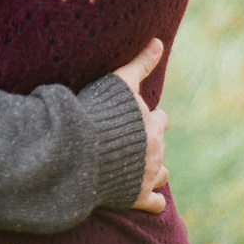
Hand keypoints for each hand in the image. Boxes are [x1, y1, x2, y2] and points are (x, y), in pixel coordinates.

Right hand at [113, 38, 168, 213]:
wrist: (81, 149)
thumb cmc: (98, 112)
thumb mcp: (120, 82)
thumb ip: (140, 63)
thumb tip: (159, 40)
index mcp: (151, 124)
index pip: (159, 119)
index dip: (148, 117)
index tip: (135, 118)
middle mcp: (154, 149)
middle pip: (160, 144)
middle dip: (151, 142)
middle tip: (133, 141)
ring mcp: (147, 174)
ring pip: (162, 173)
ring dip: (153, 170)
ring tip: (138, 167)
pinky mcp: (137, 196)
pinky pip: (155, 203)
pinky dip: (152, 201)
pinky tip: (145, 198)